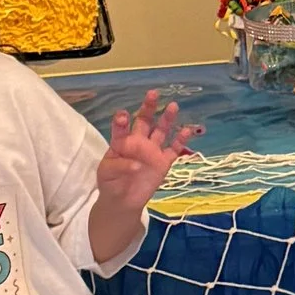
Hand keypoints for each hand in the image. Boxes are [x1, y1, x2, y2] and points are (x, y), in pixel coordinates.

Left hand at [99, 90, 188, 207]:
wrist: (123, 201)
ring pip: (161, 131)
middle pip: (144, 121)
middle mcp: (138, 142)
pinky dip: (181, 140)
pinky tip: (187, 130)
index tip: (123, 116)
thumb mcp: (107, 173)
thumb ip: (119, 165)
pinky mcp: (163, 162)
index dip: (122, 121)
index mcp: (122, 142)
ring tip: (173, 106)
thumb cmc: (110, 182)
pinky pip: (174, 149)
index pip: (121, 128)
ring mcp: (152, 151)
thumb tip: (136, 164)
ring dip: (167, 119)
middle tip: (153, 93)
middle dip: (148, 107)